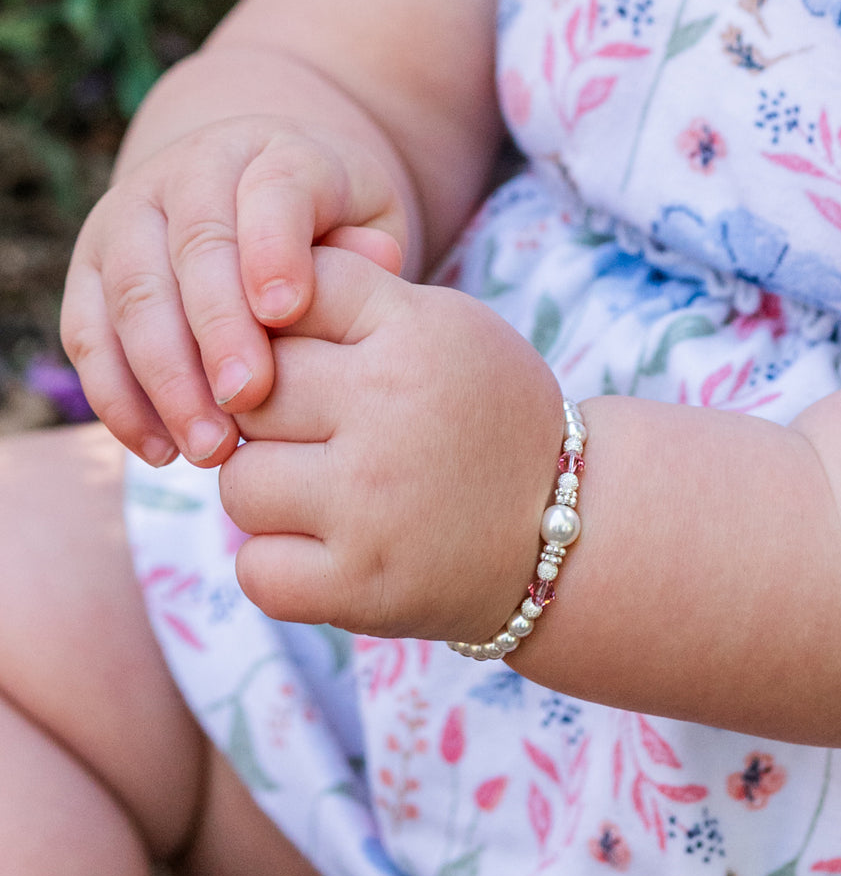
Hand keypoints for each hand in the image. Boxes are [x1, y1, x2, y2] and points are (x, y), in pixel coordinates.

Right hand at [61, 116, 405, 467]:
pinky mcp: (91, 271)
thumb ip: (367, 245)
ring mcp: (129, 219)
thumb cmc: (328, 225)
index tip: (286, 312)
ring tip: (212, 448)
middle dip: (218, 331)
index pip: (271, 192)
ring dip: (166, 380)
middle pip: (194, 250)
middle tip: (248, 400)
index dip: (273, 249)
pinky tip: (161, 451)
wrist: (253, 197)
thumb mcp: (365, 219)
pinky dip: (118, 399)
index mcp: (270, 155)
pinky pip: (88, 335)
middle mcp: (188, 174)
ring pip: (133, 296)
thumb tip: (377, 262)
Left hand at [219, 248, 564, 641]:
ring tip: (325, 494)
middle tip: (319, 434)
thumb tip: (259, 288)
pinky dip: (279, 565)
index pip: (290, 296)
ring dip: (269, 492)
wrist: (566, 530)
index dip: (290, 329)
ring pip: (238, 482)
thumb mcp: (448, 328)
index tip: (324, 361)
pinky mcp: (361, 587)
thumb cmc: (487, 418)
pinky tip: (325, 549)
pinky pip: (255, 569)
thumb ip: (359, 291)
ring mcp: (371, 506)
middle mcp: (389, 414)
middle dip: (270, 413)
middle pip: (247, 392)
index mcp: (413, 337)